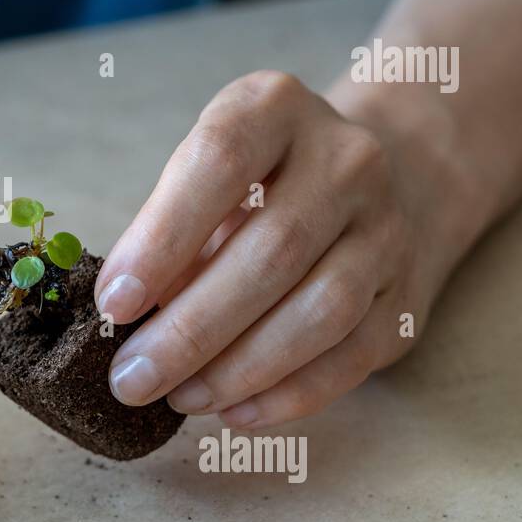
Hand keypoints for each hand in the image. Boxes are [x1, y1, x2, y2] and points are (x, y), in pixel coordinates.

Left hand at [95, 70, 451, 429]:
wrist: (385, 176)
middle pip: (271, 252)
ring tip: (178, 399)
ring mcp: (388, 226)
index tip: (113, 305)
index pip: (218, 163)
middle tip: (131, 378)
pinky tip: (235, 414)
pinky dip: (290, 395)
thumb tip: (126, 319)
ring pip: (321, 311)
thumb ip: (169, 232)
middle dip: (191, 329)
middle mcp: (346, 158)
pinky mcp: (408, 292)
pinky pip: (352, 356)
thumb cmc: (257, 183)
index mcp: (276, 108)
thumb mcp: (205, 174)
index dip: (161, 239)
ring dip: (239, 369)